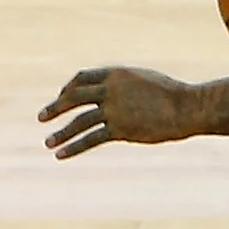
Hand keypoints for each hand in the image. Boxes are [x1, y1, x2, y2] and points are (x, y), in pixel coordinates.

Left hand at [37, 67, 196, 158]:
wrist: (187, 106)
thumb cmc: (170, 93)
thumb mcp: (143, 80)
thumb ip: (124, 84)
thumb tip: (113, 92)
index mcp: (116, 73)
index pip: (82, 78)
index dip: (68, 88)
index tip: (61, 97)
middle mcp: (111, 89)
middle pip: (74, 97)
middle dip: (56, 108)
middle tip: (42, 117)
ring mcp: (115, 109)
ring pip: (79, 121)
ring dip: (61, 133)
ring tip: (47, 143)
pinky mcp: (121, 129)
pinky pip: (91, 139)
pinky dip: (74, 147)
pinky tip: (61, 155)